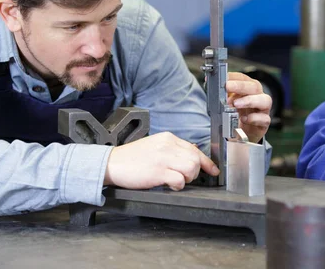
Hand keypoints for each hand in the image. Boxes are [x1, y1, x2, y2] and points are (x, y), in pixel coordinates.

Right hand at [104, 132, 219, 190]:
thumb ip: (172, 149)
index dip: (207, 162)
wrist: (111, 163)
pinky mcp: (158, 171)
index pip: (194, 149)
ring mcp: (163, 158)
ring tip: (176, 181)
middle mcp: (167, 145)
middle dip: (195, 172)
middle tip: (184, 178)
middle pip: (196, 159)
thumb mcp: (154, 146)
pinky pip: (179, 180)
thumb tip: (191, 156)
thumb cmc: (131, 158)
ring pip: (191, 168)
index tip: (213, 171)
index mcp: (168, 138)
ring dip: (188, 179)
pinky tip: (170, 185)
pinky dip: (178, 185)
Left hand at [225, 72, 271, 142]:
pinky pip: (264, 119)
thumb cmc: (235, 116)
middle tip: (227, 87)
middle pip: (254, 86)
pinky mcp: (264, 123)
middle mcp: (257, 96)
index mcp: (247, 89)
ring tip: (236, 104)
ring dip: (249, 100)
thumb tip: (213, 91)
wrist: (241, 136)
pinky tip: (244, 119)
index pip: (242, 78)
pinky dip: (254, 118)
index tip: (222, 79)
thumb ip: (223, 97)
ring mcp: (262, 109)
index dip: (232, 77)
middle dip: (240, 86)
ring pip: (265, 100)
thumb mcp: (227, 104)